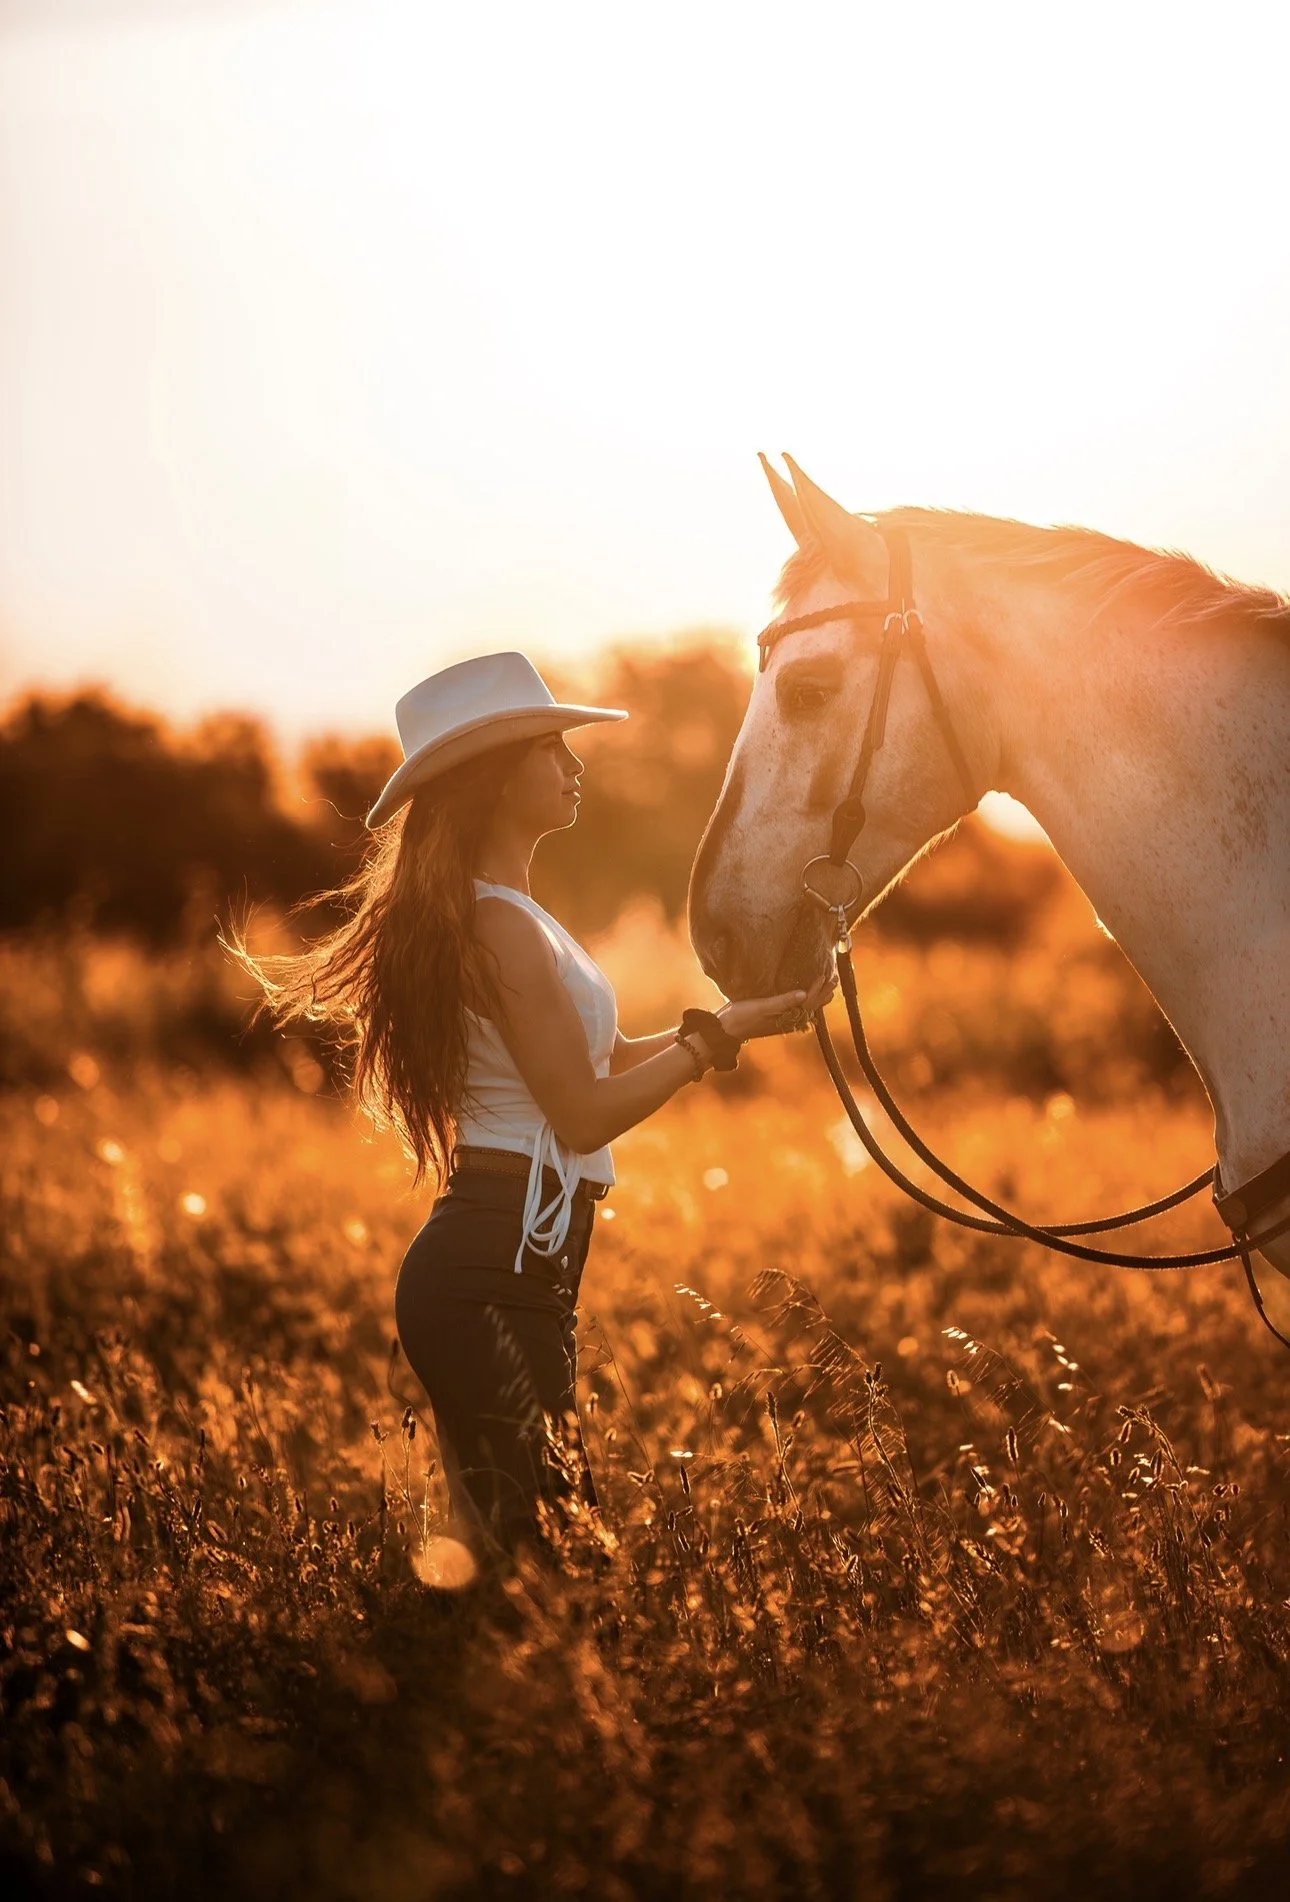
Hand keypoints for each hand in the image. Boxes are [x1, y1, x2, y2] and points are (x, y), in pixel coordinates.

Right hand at [715, 970, 836, 1042]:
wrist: (725, 1029)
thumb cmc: (741, 1017)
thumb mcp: (762, 1007)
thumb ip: (782, 1001)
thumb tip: (803, 995)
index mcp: (786, 1018)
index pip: (808, 1002)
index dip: (817, 988)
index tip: (826, 975)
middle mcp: (787, 1021)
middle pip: (810, 1006)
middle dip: (823, 993)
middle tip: (834, 978)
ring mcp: (781, 1021)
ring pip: (805, 1008)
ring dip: (817, 997)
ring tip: (827, 989)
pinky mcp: (774, 1018)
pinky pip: (795, 1009)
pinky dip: (804, 1002)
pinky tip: (803, 998)